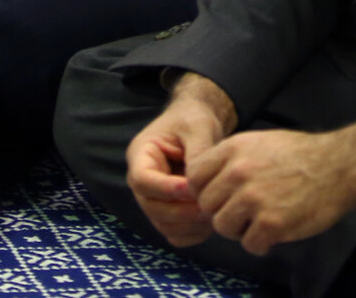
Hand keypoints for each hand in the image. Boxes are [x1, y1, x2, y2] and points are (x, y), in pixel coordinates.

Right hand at [125, 75, 237, 246]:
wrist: (198, 125)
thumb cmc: (194, 120)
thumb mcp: (198, 127)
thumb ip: (198, 153)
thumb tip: (196, 184)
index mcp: (141, 154)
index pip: (142, 180)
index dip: (166, 189)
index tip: (192, 188)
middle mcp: (142, 181)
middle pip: (151, 207)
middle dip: (181, 211)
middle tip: (210, 206)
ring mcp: (154, 200)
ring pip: (163, 224)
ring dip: (189, 224)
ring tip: (215, 212)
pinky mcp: (169, 213)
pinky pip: (176, 234)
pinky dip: (193, 233)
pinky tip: (212, 220)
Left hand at [187, 121, 355, 256]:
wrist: (339, 165)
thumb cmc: (300, 154)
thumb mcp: (258, 142)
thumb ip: (229, 160)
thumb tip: (204, 183)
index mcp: (233, 150)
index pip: (194, 176)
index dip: (204, 190)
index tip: (219, 196)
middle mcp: (239, 172)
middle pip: (206, 204)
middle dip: (222, 211)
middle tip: (243, 212)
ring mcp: (254, 198)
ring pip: (223, 226)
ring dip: (239, 229)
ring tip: (258, 221)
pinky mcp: (272, 223)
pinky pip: (249, 244)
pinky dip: (260, 243)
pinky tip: (273, 232)